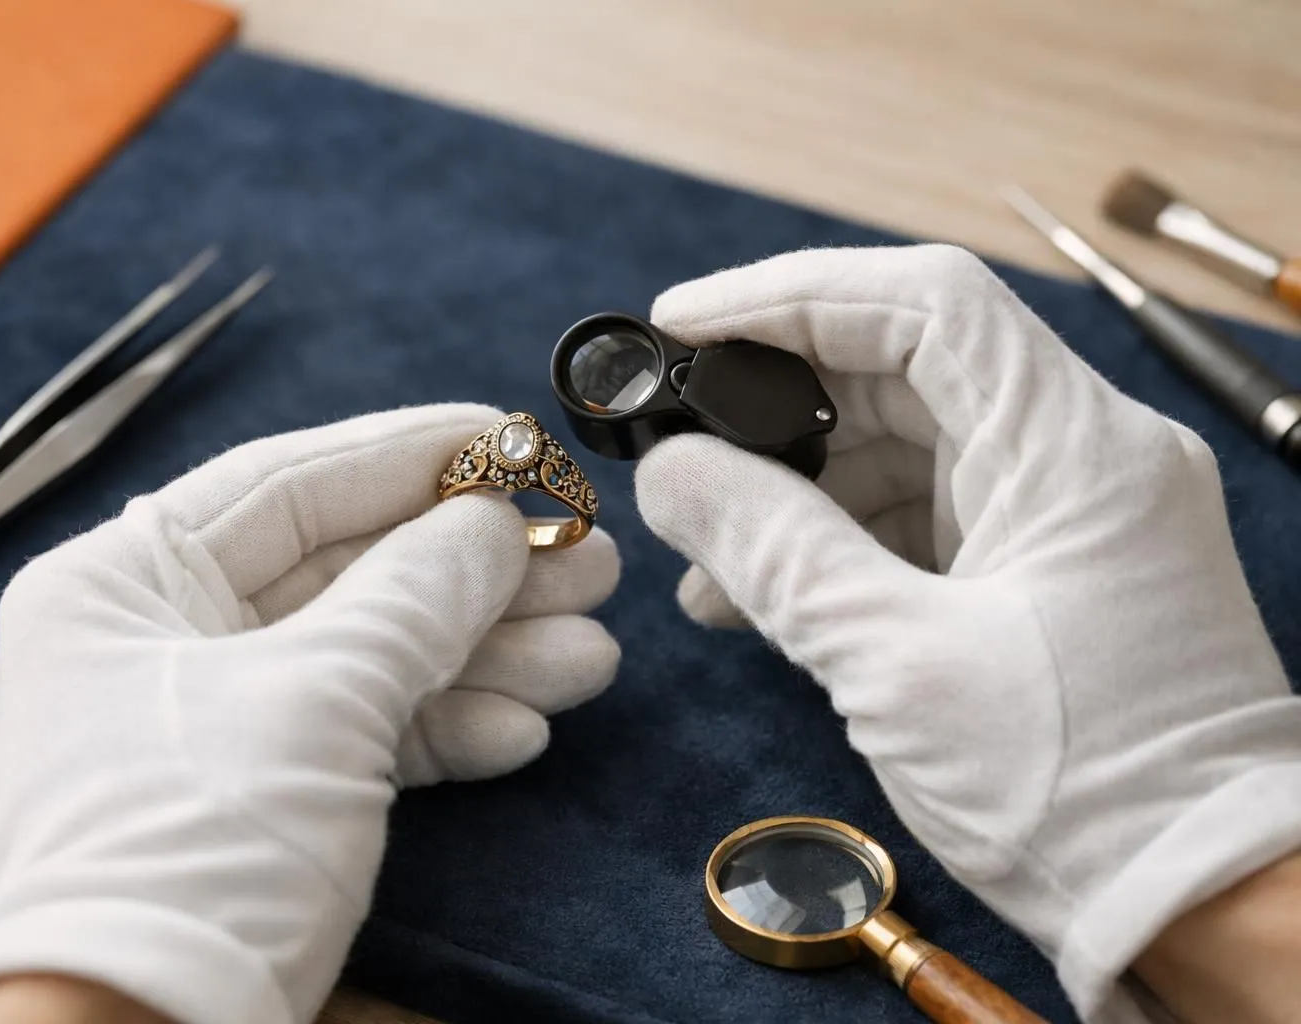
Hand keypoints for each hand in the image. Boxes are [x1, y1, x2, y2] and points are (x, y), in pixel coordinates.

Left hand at [0, 404, 620, 1023]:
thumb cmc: (193, 851)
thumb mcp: (320, 696)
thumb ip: (417, 592)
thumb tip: (491, 524)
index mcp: (123, 581)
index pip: (289, 482)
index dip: (414, 455)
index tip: (516, 441)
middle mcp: (159, 642)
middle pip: (344, 573)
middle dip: (473, 574)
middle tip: (585, 559)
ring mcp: (212, 727)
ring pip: (367, 659)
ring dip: (483, 657)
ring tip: (591, 655)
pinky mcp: (257, 802)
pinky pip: (360, 737)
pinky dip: (443, 730)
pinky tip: (524, 727)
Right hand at [634, 246, 1300, 1021]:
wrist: (1206, 905)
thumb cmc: (1081, 793)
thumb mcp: (895, 663)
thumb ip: (771, 551)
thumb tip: (670, 473)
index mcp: (1077, 449)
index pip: (922, 303)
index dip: (786, 295)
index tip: (677, 326)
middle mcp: (1089, 455)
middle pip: (909, 369)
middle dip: (777, 409)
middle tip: (676, 450)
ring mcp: (1077, 510)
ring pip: (913, 446)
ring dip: (802, 492)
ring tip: (709, 568)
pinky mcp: (1057, 566)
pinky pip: (934, 514)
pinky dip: (847, 542)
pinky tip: (771, 599)